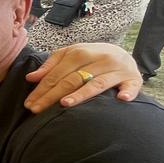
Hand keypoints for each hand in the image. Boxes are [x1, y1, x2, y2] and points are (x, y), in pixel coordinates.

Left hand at [24, 43, 141, 111]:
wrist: (122, 53)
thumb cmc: (90, 57)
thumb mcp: (70, 55)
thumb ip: (51, 66)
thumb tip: (30, 78)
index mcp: (80, 52)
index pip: (57, 74)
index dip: (42, 89)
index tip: (29, 104)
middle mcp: (100, 59)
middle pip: (72, 80)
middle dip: (52, 96)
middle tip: (37, 110)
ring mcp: (118, 69)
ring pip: (96, 84)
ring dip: (81, 94)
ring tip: (65, 104)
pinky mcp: (134, 79)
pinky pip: (132, 86)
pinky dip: (127, 92)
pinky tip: (121, 99)